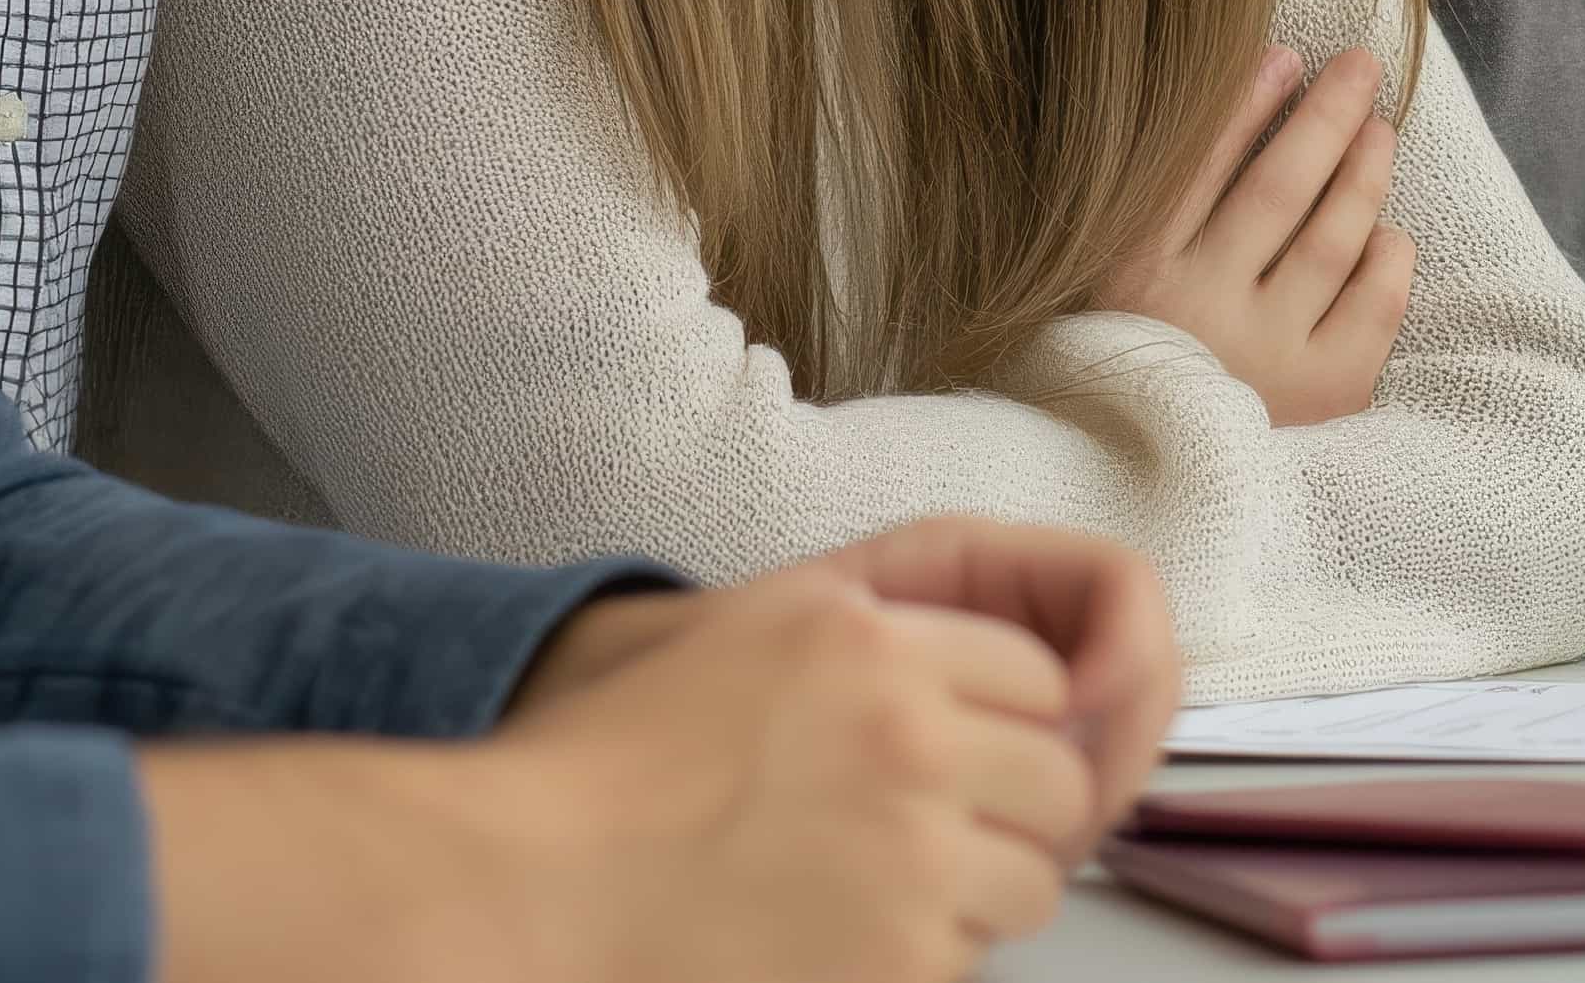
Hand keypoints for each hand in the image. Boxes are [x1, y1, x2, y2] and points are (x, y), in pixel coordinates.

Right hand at [145, 539, 1128, 982]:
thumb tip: (1011, 678)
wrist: (528, 888)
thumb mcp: (754, 634)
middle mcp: (907, 733)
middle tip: (932, 841)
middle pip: (1056, 781)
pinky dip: (921, 959)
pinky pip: (969, 961)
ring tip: (876, 897)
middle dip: (1011, 813)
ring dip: (976, 894)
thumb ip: (880, 637)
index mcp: (870, 639)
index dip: (1003, 725)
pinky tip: (838, 942)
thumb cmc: (615, 769)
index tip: (958, 760)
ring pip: (1032, 882)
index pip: (1035, 676)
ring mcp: (910, 849)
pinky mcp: (896, 954)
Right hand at [1099, 43, 1410, 424]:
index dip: (1247, 104)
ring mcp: (1265, 358)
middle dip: (1328, 115)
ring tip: (1379, 129)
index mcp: (1133, 279)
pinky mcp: (1322, 393)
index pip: (1199, 168)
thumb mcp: (1133, 273)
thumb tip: (1266, 73)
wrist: (1170, 481)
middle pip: (1279, 190)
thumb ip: (1176, 190)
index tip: (1285, 55)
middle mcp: (1198, 316)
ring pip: (1332, 239)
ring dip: (1365, 170)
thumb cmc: (1154, 352)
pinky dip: (1387, 252)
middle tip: (1361, 64)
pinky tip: (1385, 229)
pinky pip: (1374, 300)